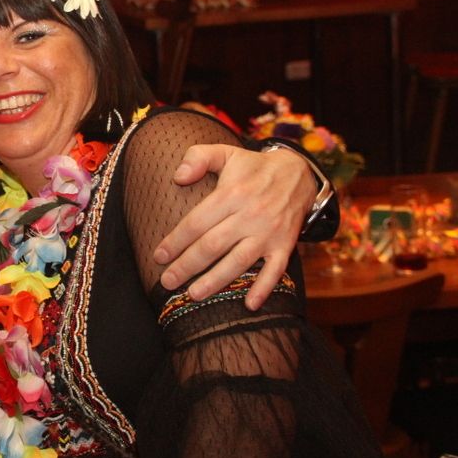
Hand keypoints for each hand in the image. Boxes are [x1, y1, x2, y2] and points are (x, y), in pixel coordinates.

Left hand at [153, 144, 314, 309]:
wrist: (298, 173)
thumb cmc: (252, 166)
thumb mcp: (224, 152)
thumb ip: (198, 158)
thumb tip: (177, 176)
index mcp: (231, 194)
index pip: (197, 222)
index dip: (175, 241)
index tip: (159, 256)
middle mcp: (250, 215)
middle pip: (212, 246)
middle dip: (187, 266)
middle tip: (167, 281)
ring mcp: (269, 232)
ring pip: (238, 262)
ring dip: (215, 281)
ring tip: (193, 295)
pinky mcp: (285, 245)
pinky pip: (275, 270)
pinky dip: (264, 289)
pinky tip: (249, 305)